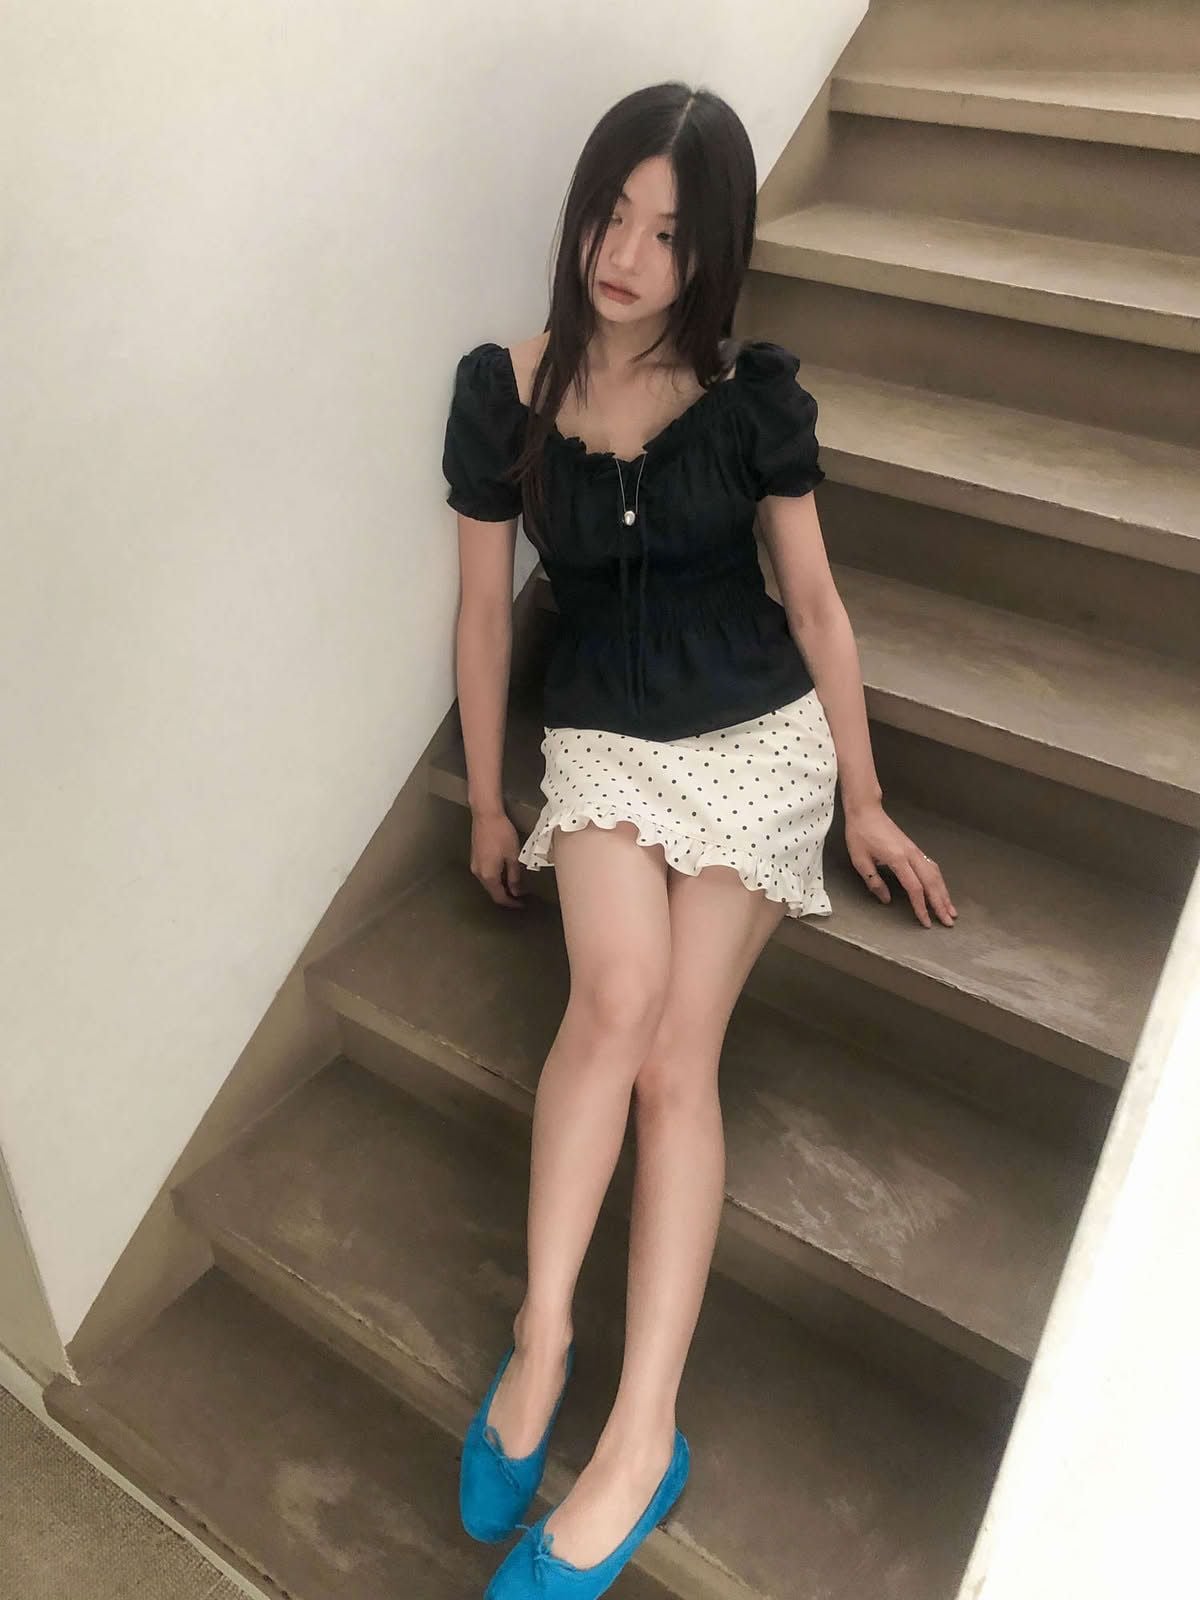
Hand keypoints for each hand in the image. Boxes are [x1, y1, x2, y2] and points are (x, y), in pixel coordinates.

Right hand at [470, 811, 527, 909]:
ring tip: (515, 885)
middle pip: (492, 891)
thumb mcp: (512, 856)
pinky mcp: (475, 857)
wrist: (486, 815)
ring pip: (488, 882)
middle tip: (520, 896)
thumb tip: (515, 891)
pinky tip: (505, 873)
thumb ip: (514, 876)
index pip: (499, 897)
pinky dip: (495, 877)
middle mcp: (478, 873)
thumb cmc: (501, 834)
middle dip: (506, 895)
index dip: (511, 903)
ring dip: (501, 886)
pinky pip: (486, 874)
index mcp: (488, 875)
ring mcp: (475, 865)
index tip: (522, 904)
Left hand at [845, 803, 956, 927]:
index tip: (926, 922)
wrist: (866, 811)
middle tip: (948, 921)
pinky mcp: (914, 849)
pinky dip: (939, 881)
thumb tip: (886, 899)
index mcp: (897, 859)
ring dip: (944, 893)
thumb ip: (874, 881)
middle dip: (941, 904)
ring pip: (935, 874)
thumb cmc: (860, 834)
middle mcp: (911, 855)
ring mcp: (915, 851)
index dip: (921, 907)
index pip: (915, 888)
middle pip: (931, 883)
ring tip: (950, 909)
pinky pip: (932, 867)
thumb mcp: (860, 861)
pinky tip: (941, 889)